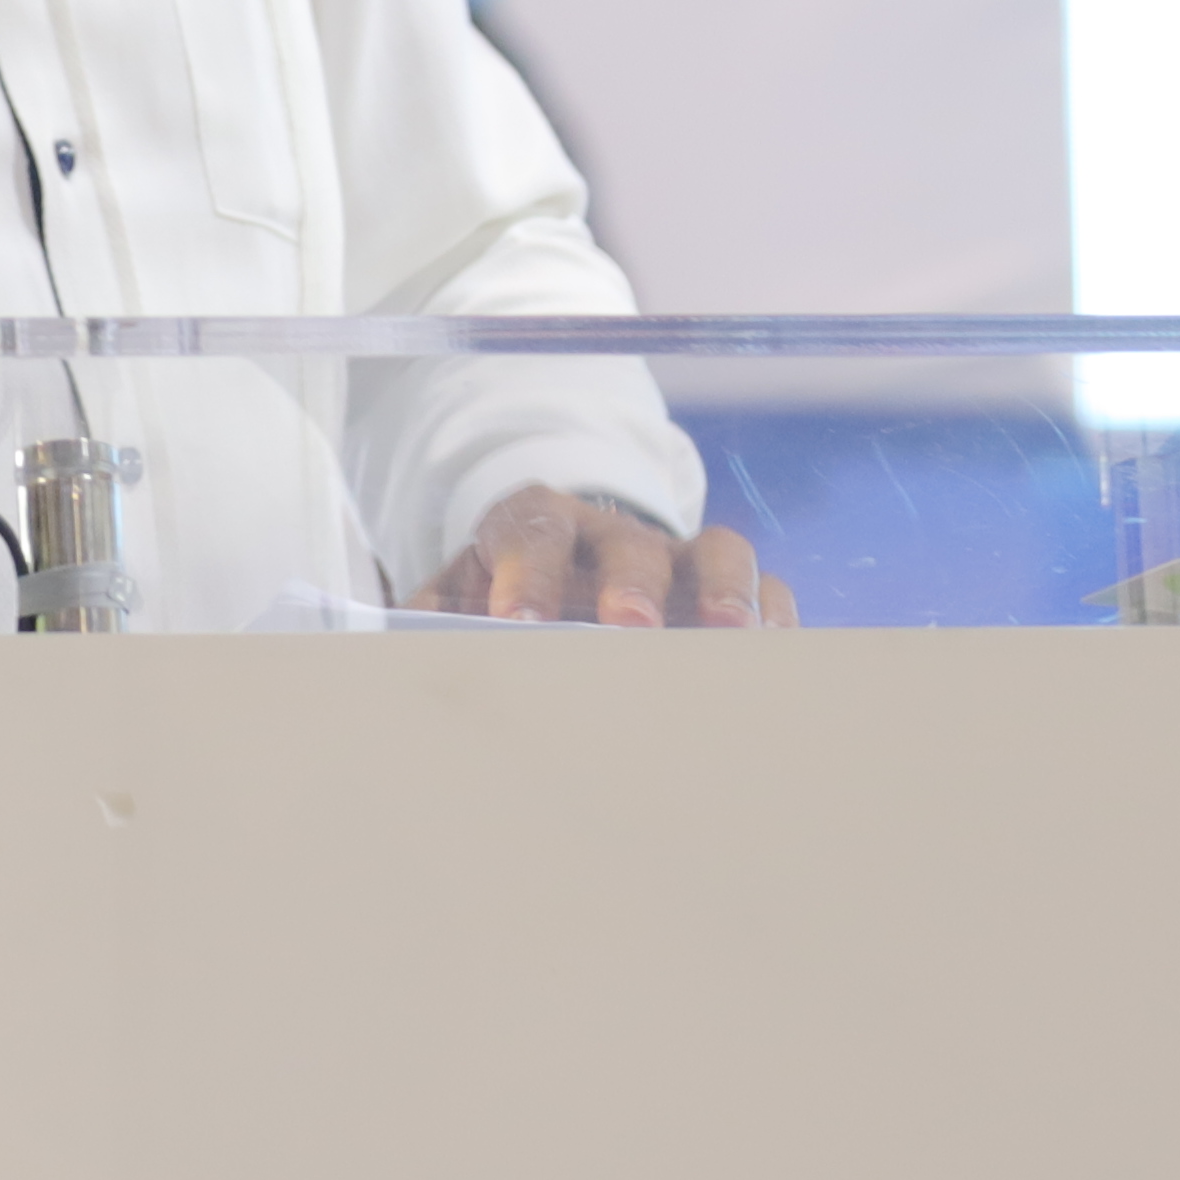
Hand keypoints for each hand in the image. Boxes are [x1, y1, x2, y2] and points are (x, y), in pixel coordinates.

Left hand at [410, 485, 777, 629]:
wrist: (553, 572)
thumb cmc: (502, 598)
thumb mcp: (457, 596)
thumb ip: (431, 617)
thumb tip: (401, 650)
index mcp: (535, 524)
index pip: (531, 531)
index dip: (527, 574)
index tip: (517, 622)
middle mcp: (613, 534)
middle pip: (629, 544)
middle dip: (630, 585)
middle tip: (627, 627)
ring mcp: (677, 558)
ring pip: (715, 551)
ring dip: (724, 593)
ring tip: (729, 637)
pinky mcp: (726, 588)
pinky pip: (767, 589)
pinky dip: (777, 616)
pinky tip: (778, 655)